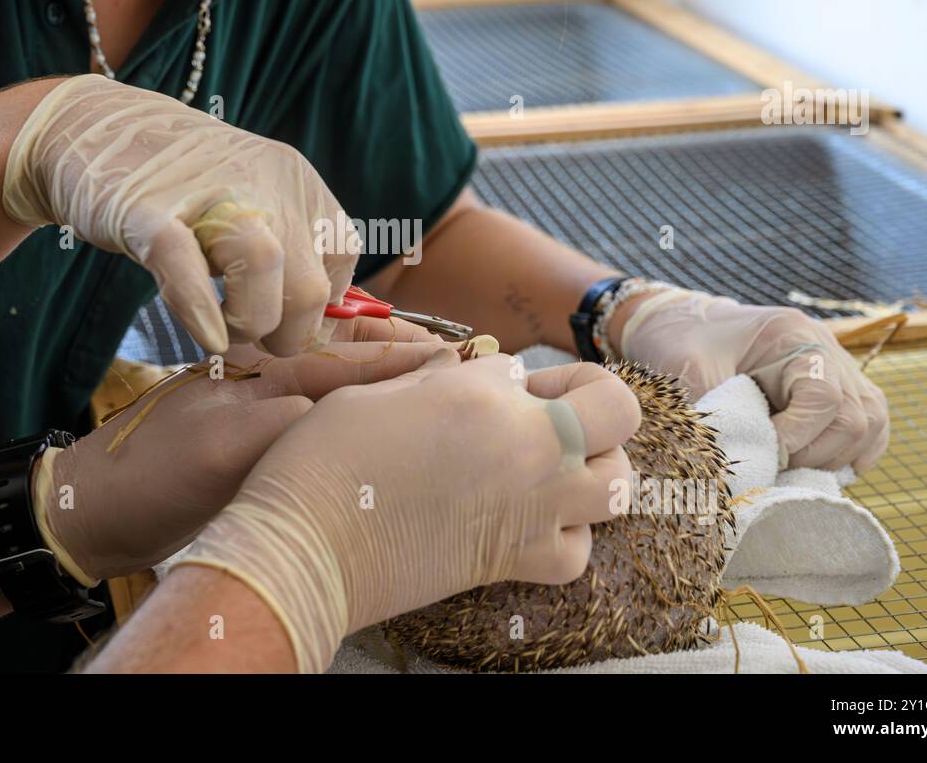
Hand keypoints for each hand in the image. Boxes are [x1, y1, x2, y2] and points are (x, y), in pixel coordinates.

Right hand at [2, 74, 359, 355]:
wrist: (90, 126)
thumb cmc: (178, 185)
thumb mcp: (251, 201)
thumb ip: (290, 249)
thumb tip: (325, 323)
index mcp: (296, 179)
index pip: (342, 256)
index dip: (322, 307)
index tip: (287, 323)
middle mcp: (263, 179)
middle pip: (311, 280)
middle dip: (289, 333)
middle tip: (251, 334)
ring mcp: (206, 191)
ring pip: (265, 265)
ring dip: (251, 321)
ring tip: (225, 331)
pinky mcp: (145, 209)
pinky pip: (184, 262)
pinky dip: (200, 308)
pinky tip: (207, 336)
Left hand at [33, 339, 448, 582]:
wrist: (95, 510)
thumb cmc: (151, 477)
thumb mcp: (221, 449)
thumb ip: (286, 422)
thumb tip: (347, 412)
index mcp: (263, 373)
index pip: (349, 361)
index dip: (404, 359)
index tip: (456, 355)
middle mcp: (270, 383)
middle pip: (353, 361)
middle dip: (404, 355)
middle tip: (460, 356)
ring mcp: (263, 410)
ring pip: (341, 387)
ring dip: (386, 381)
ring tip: (433, 379)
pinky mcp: (257, 440)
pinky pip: (322, 418)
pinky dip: (359, 412)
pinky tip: (378, 424)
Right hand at [176, 352, 638, 672]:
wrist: (308, 547)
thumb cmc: (327, 459)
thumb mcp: (379, 389)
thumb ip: (439, 380)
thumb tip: (472, 379)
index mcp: (483, 392)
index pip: (526, 367)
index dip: (507, 375)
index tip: (481, 391)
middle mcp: (526, 447)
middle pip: (618, 411)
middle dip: (594, 402)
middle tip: (546, 412)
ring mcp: (530, 508)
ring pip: (619, 484)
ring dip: (597, 467)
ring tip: (553, 466)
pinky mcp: (513, 560)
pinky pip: (577, 550)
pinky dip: (568, 535)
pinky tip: (534, 520)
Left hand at [618, 288, 889, 471]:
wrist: (681, 324)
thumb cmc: (680, 342)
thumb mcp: (686, 372)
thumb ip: (714, 415)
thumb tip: (736, 470)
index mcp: (792, 334)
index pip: (825, 396)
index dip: (798, 436)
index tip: (764, 452)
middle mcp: (827, 348)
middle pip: (858, 417)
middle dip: (815, 454)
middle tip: (772, 465)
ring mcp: (838, 368)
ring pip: (871, 425)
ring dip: (834, 459)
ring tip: (788, 467)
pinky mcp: (837, 389)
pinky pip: (869, 428)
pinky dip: (848, 454)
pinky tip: (813, 466)